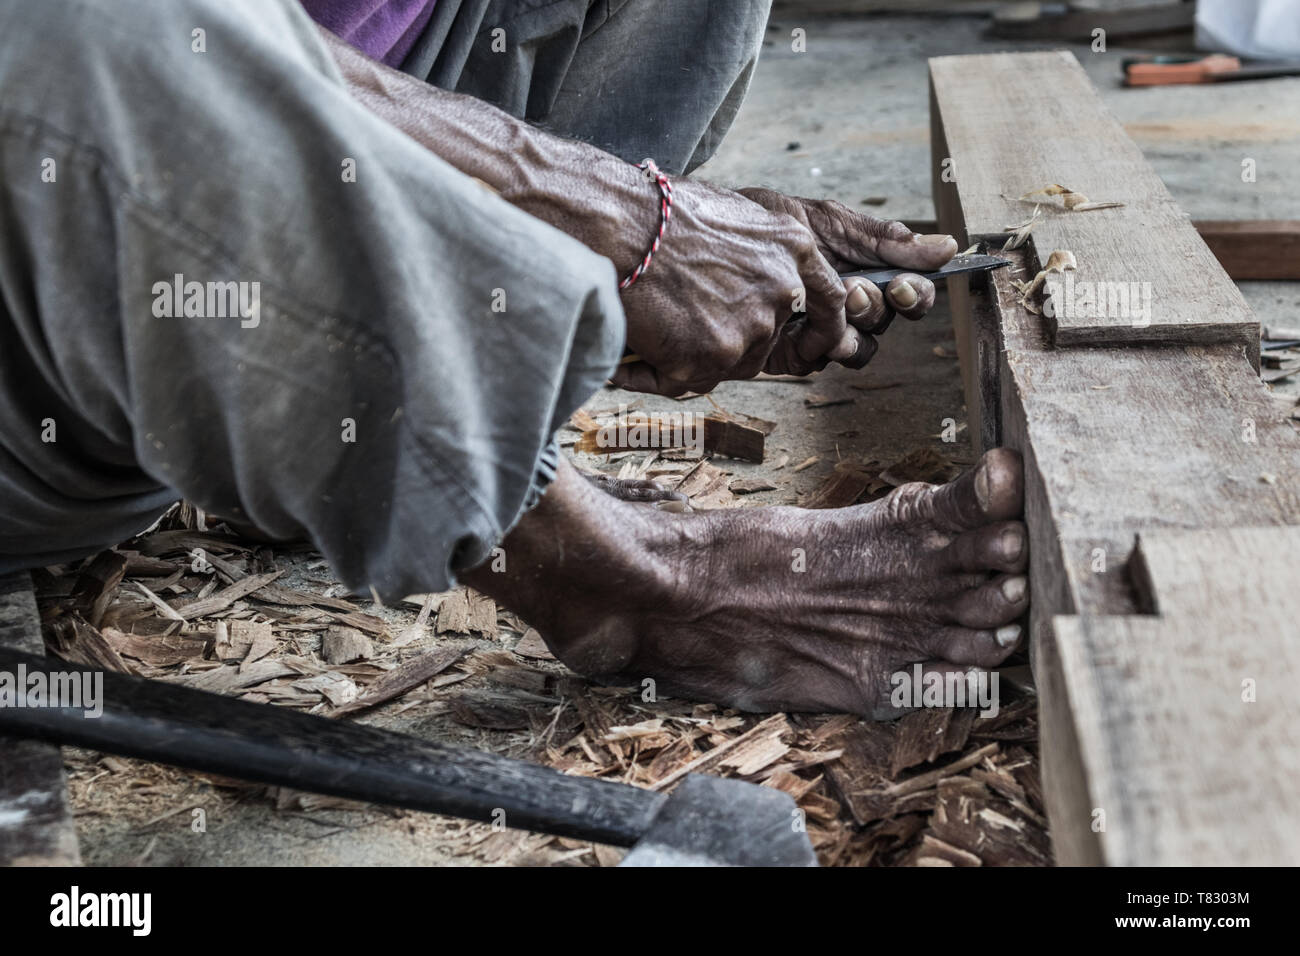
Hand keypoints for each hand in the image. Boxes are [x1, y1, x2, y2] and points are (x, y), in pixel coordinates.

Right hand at [611, 177, 863, 395]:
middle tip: (684, 318)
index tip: (814, 342)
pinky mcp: (712, 357)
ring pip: (729, 363)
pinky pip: (685, 380)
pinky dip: (655, 371)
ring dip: (693, 355)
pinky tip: (632, 349)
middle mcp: (780, 290)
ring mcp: (749, 327)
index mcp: (793, 248)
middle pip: (766, 338)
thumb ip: (761, 255)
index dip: (823, 328)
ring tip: (652, 322)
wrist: (618, 225)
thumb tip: (758, 287)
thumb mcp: (734, 216)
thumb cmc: (660, 214)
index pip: (831, 301)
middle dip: (730, 337)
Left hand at [738, 189, 957, 358]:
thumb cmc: (772, 223)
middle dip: (873, 308)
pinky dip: (811, 350)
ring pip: (859, 350)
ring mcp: (823, 331)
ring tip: (825, 317)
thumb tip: (948, 247)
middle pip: (887, 323)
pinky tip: (797, 332)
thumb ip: (885, 240)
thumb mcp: (829, 221)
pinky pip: (817, 365)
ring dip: (848, 336)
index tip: (903, 287)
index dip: (916, 295)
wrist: (716, 236)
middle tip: (851, 292)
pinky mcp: (791, 352)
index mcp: (869, 272)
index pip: (913, 293)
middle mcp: (852, 305)